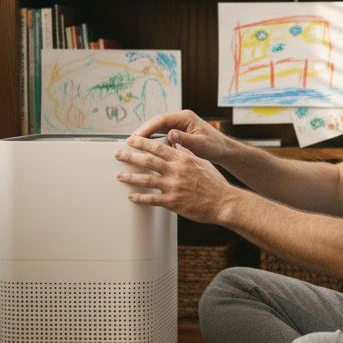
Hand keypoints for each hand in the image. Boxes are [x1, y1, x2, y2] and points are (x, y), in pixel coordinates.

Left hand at [115, 135, 231, 222]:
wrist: (223, 202)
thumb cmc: (215, 184)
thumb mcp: (202, 163)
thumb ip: (187, 154)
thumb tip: (177, 146)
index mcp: (183, 159)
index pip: (158, 147)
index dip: (142, 143)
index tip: (132, 140)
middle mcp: (176, 171)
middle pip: (148, 160)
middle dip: (130, 156)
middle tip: (118, 154)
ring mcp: (173, 186)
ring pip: (146, 179)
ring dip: (130, 177)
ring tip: (119, 175)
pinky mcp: (173, 202)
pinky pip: (151, 199)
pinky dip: (139, 197)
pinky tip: (131, 196)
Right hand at [132, 109, 232, 163]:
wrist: (223, 150)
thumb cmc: (215, 146)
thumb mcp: (200, 144)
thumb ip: (185, 139)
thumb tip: (170, 133)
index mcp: (186, 117)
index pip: (162, 119)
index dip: (148, 127)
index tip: (137, 136)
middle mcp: (181, 118)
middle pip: (157, 122)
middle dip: (144, 130)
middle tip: (131, 141)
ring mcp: (179, 124)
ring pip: (158, 127)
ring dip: (147, 135)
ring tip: (134, 144)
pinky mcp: (179, 132)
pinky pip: (162, 133)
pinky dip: (153, 139)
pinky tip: (146, 147)